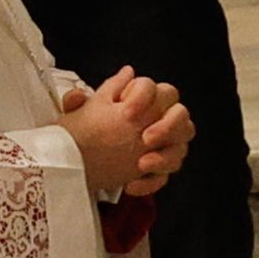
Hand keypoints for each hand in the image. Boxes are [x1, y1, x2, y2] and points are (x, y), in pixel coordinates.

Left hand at [60, 65, 189, 193]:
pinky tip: (131, 185)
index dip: (148, 98)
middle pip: (182, 115)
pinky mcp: (156, 171)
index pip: (162, 91)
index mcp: (147, 102)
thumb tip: (126, 72)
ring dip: (165, 157)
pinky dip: (149, 182)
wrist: (76, 160)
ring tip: (142, 164)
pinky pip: (164, 177)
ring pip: (181, 148)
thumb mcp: (91, 108)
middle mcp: (160, 122)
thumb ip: (107, 90)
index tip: (128, 111)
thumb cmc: (86, 130)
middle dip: (168, 126)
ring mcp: (162, 148)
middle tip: (146, 138)